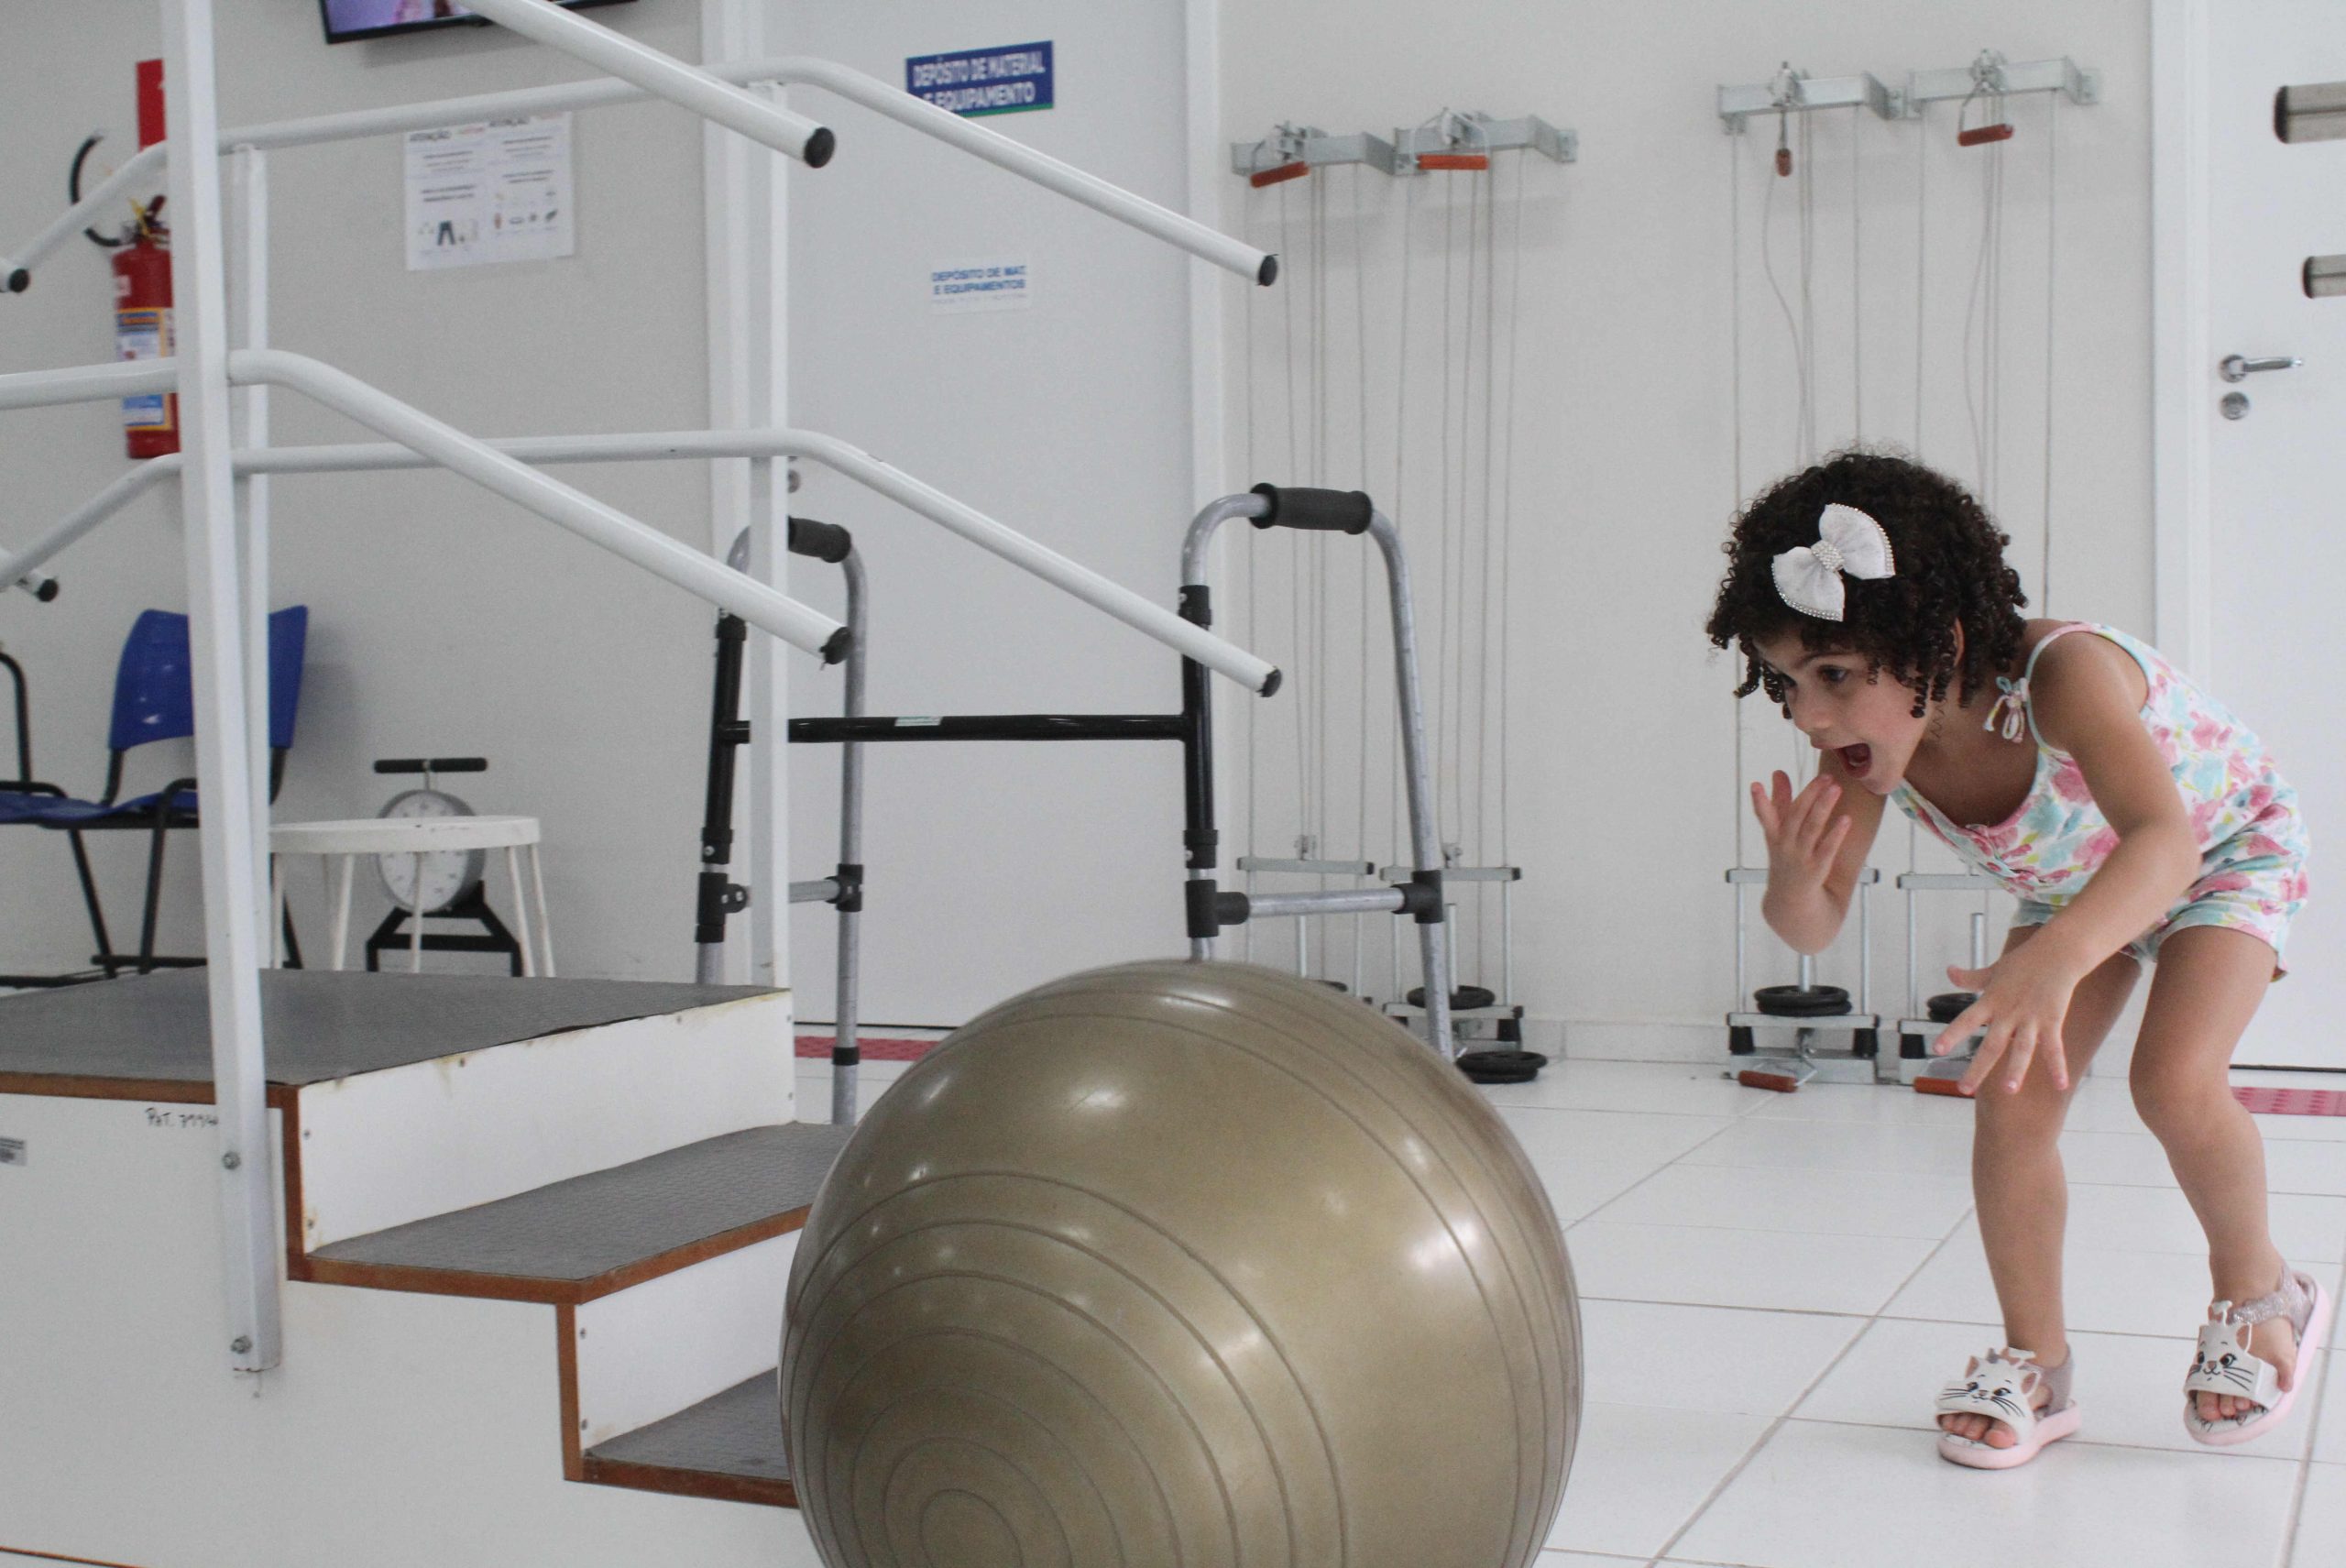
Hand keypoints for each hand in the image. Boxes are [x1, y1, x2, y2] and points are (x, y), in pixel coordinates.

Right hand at [1748, 770, 1849, 895]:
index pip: (1765, 815)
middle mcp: (1785, 845)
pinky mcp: (1817, 868)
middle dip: (1809, 795)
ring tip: (1836, 788)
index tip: (1755, 785)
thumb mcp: (1778, 832)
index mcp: (1774, 835)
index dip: (1759, 801)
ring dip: (1823, 807)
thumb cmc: (1786, 858)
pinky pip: (1827, 849)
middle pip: (1796, 817)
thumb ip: (1778, 800)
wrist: (1791, 901)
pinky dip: (1836, 834)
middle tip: (1826, 777)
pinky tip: (1846, 819)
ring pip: (1812, 829)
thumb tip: (1778, 772)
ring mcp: (1801, 857)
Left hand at [1932, 946, 2081, 1094]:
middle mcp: (2008, 1013)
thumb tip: (1949, 971)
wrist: (2057, 952)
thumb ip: (1971, 978)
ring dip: (2015, 1070)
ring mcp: (2030, 1018)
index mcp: (1991, 1002)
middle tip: (1964, 1090)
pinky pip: (2054, 1047)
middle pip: (1991, 1045)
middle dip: (1977, 1068)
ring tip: (2008, 1090)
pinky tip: (2061, 1085)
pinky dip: (2057, 1066)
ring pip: (2021, 1048)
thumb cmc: (2023, 962)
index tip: (1937, 1050)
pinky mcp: (2052, 1020)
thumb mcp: (1993, 971)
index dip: (1952, 1035)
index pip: (1966, 1020)